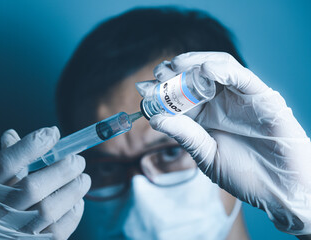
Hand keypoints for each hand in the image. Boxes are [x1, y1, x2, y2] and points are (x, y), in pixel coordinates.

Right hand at [0, 127, 90, 238]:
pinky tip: (76, 201)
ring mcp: (12, 235)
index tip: (53, 132)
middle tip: (78, 160)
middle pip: (32, 187)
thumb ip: (3, 163)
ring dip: (74, 189)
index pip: (6, 164)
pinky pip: (59, 230)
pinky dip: (73, 211)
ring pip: (49, 209)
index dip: (32, 145)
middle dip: (62, 169)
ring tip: (83, 179)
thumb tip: (13, 134)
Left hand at [149, 52, 310, 234]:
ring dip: (194, 63)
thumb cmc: (244, 175)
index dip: (160, 92)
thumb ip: (185, 136)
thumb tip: (154, 120)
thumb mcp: (206, 156)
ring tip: (176, 66)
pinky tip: (205, 69)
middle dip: (174, 73)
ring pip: (215, 70)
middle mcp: (219, 104)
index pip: (178, 98)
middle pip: (193, 79)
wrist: (279, 189)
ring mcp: (239, 98)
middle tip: (158, 72)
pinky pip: (242, 77)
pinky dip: (223, 69)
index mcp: (204, 117)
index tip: (142, 89)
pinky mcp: (260, 96)